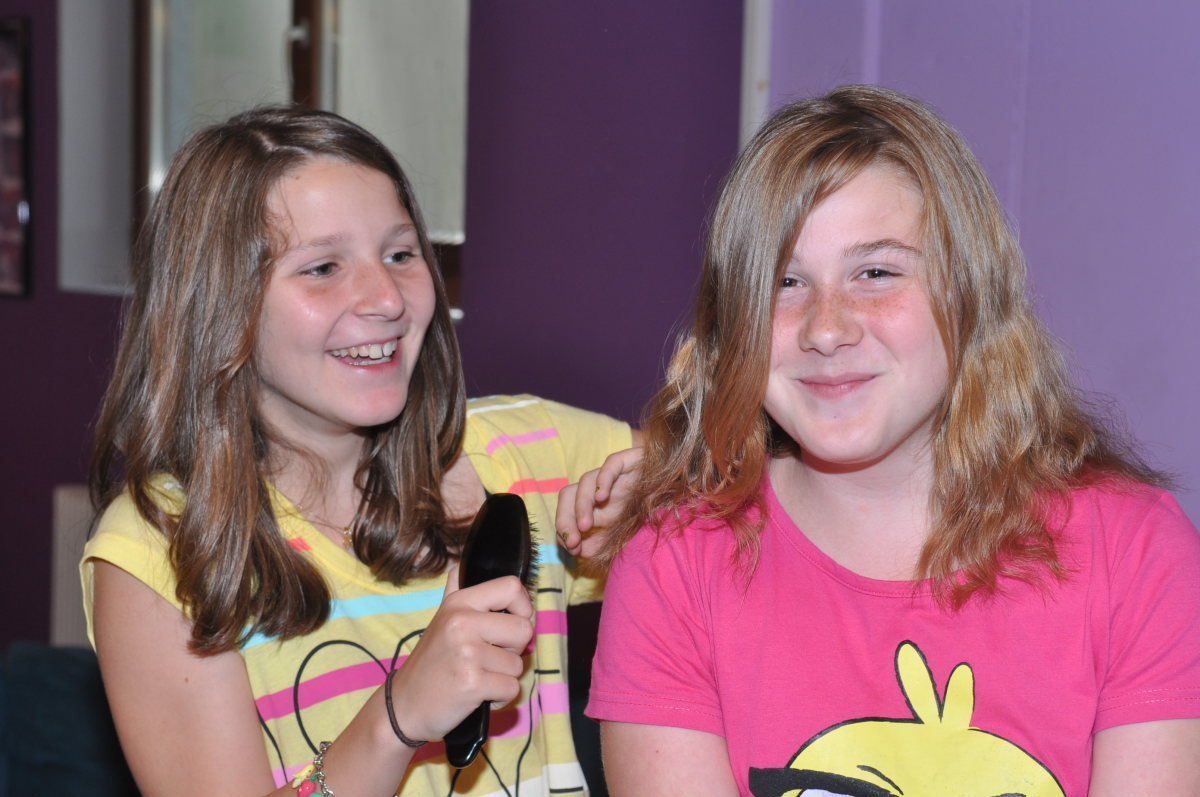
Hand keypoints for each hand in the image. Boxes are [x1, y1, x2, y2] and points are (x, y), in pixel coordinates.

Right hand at [386, 567, 534, 742]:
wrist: (403, 705)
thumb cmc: (430, 662)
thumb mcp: (440, 619)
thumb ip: (455, 591)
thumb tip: (459, 564)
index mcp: (459, 603)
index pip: (511, 587)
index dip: (523, 606)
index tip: (513, 622)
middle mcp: (463, 623)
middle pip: (524, 628)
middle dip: (515, 649)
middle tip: (490, 658)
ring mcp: (467, 653)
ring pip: (518, 664)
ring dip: (504, 677)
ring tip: (477, 677)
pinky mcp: (472, 683)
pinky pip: (512, 688)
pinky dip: (500, 697)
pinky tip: (478, 694)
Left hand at [555, 446, 642, 557]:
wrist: (682, 499)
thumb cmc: (652, 518)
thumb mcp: (620, 538)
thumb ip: (596, 545)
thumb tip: (575, 550)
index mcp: (595, 505)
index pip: (567, 511)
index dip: (564, 529)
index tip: (573, 549)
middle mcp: (600, 489)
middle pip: (568, 494)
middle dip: (564, 518)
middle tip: (572, 541)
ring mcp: (614, 475)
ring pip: (586, 481)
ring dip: (581, 506)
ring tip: (585, 526)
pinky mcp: (630, 460)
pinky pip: (611, 464)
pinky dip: (603, 479)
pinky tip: (602, 497)